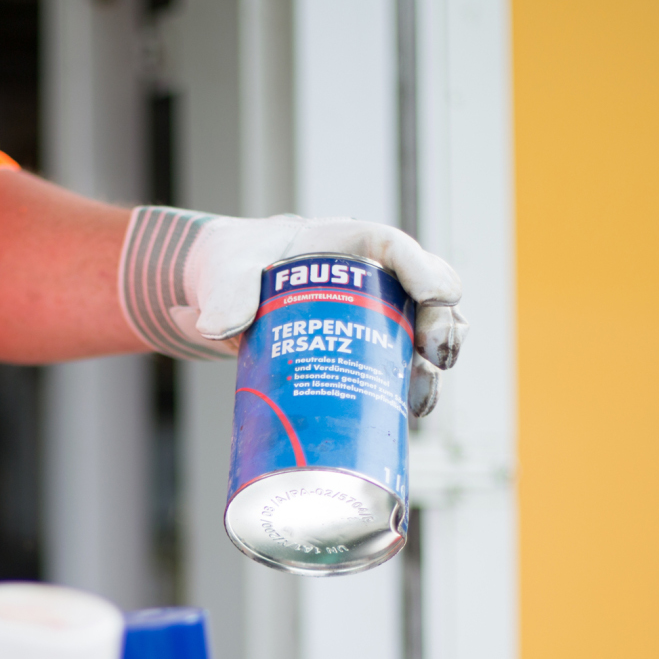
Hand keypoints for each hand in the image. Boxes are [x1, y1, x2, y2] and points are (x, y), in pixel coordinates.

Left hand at [126, 209, 467, 414]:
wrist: (223, 297)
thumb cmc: (233, 268)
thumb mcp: (226, 272)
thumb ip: (226, 292)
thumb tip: (217, 326)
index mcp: (342, 245)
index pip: (392, 247)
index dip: (421, 267)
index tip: (434, 294)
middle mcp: (368, 280)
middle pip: (422, 294)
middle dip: (440, 323)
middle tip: (435, 353)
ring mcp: (369, 318)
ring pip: (421, 333)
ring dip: (433, 364)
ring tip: (423, 396)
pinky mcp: (360, 352)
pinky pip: (399, 367)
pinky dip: (412, 388)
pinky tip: (412, 413)